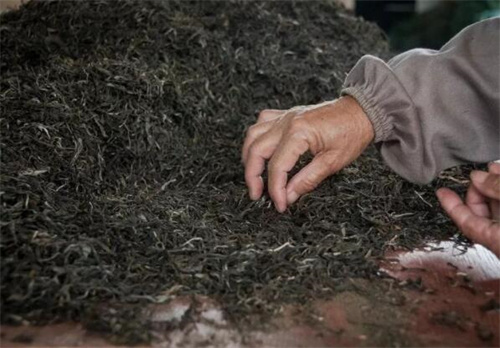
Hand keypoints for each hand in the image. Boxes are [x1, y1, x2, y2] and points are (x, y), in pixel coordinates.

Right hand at [242, 96, 373, 211]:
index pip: (277, 166)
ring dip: (249, 156)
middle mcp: (287, 122)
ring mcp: (285, 116)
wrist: (362, 111)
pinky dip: (257, 137)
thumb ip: (307, 180)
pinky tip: (261, 149)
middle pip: (256, 150)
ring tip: (253, 175)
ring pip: (253, 134)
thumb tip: (288, 196)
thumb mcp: (333, 162)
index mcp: (299, 133)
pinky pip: (263, 122)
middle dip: (252, 175)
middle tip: (256, 194)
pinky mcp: (287, 114)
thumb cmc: (352, 134)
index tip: (279, 204)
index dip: (275, 189)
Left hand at [437, 163, 499, 256]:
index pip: (467, 223)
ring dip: (496, 188)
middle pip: (484, 215)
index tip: (442, 192)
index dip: (453, 206)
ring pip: (499, 211)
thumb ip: (498, 189)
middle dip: (480, 190)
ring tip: (496, 168)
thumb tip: (477, 177)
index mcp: (499, 242)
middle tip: (480, 173)